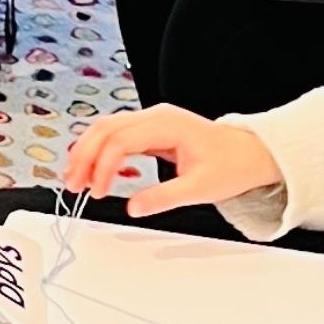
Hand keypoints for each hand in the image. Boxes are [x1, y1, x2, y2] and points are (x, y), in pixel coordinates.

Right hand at [60, 103, 282, 217]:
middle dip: (83, 155)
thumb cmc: (231, 165)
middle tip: (72, 185)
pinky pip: (115, 134)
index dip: (102, 166)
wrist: (250, 153)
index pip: (121, 140)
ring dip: (86, 151)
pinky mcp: (150, 129)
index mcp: (168, 124)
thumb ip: (164, 197)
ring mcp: (152, 120)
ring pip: (105, 127)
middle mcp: (156, 116)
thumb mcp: (200, 188)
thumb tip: (133, 207)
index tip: (98, 192)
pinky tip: (91, 169)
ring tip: (75, 178)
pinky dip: (98, 150)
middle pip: (105, 127)